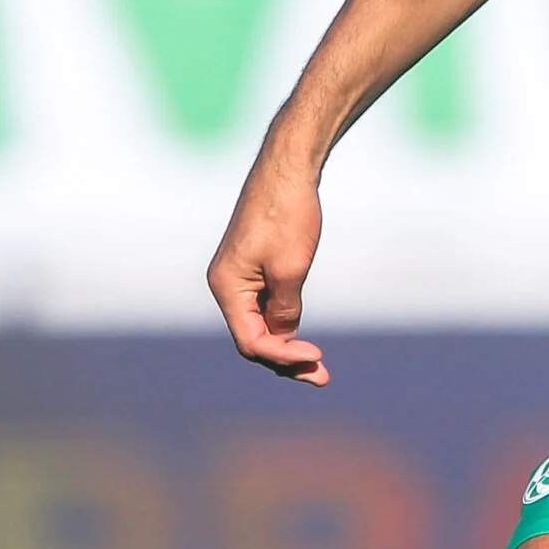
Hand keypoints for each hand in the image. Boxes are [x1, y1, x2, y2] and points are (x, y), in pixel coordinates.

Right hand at [208, 157, 331, 385]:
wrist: (288, 170)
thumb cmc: (287, 215)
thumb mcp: (291, 267)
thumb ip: (286, 308)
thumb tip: (285, 335)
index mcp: (226, 287)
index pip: (250, 340)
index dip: (282, 354)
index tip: (317, 355)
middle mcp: (227, 286)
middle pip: (253, 337)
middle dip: (286, 359)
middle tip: (322, 377)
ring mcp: (239, 277)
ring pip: (260, 323)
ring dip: (287, 345)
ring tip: (317, 368)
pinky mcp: (254, 267)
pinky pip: (265, 306)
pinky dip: (284, 323)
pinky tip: (303, 336)